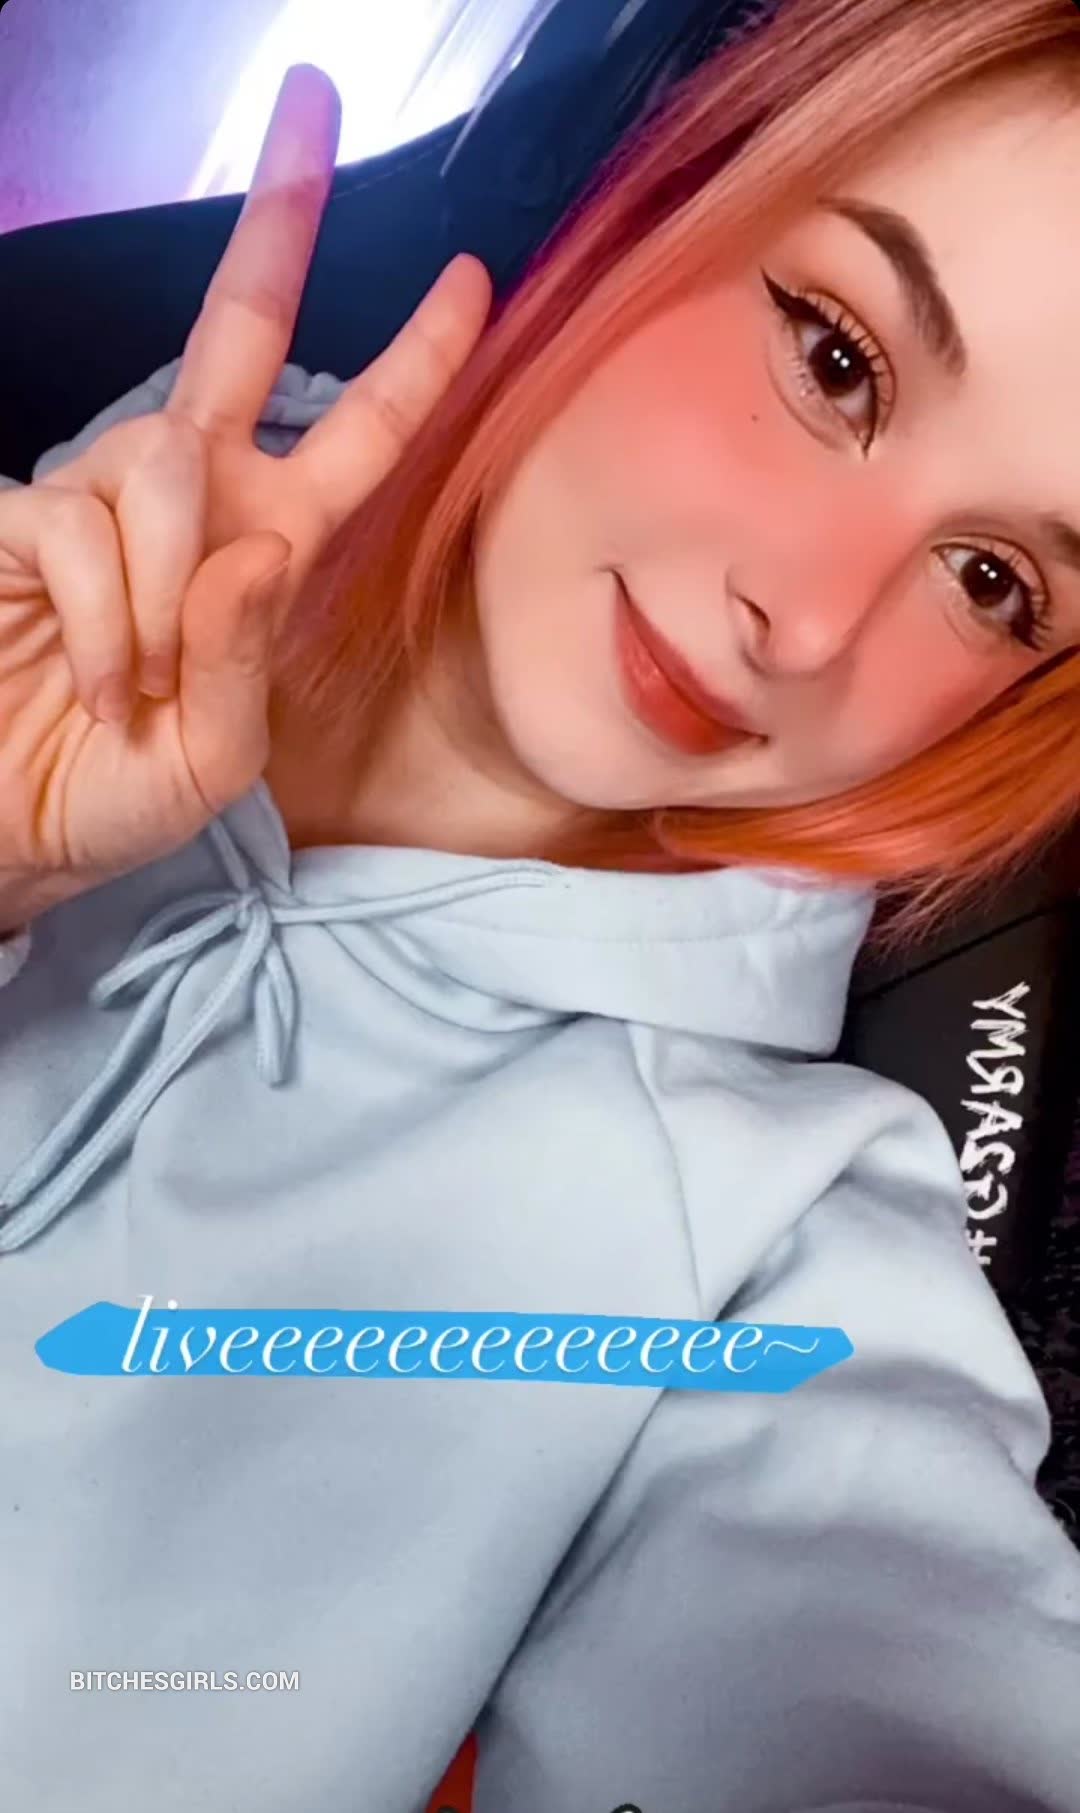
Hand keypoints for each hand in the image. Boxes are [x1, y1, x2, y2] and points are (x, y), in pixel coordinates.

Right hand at [0, 64, 491, 931]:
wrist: (22, 826)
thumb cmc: (125, 788)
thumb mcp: (222, 749)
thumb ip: (249, 656)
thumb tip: (255, 547)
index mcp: (269, 543)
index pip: (357, 432)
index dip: (415, 359)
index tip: (469, 277)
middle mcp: (194, 496)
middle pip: (243, 329)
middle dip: (281, 222)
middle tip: (310, 101)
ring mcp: (104, 495)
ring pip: (165, 462)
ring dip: (158, 593)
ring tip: (132, 684)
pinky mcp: (20, 517)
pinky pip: (82, 526)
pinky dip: (103, 617)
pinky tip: (96, 677)